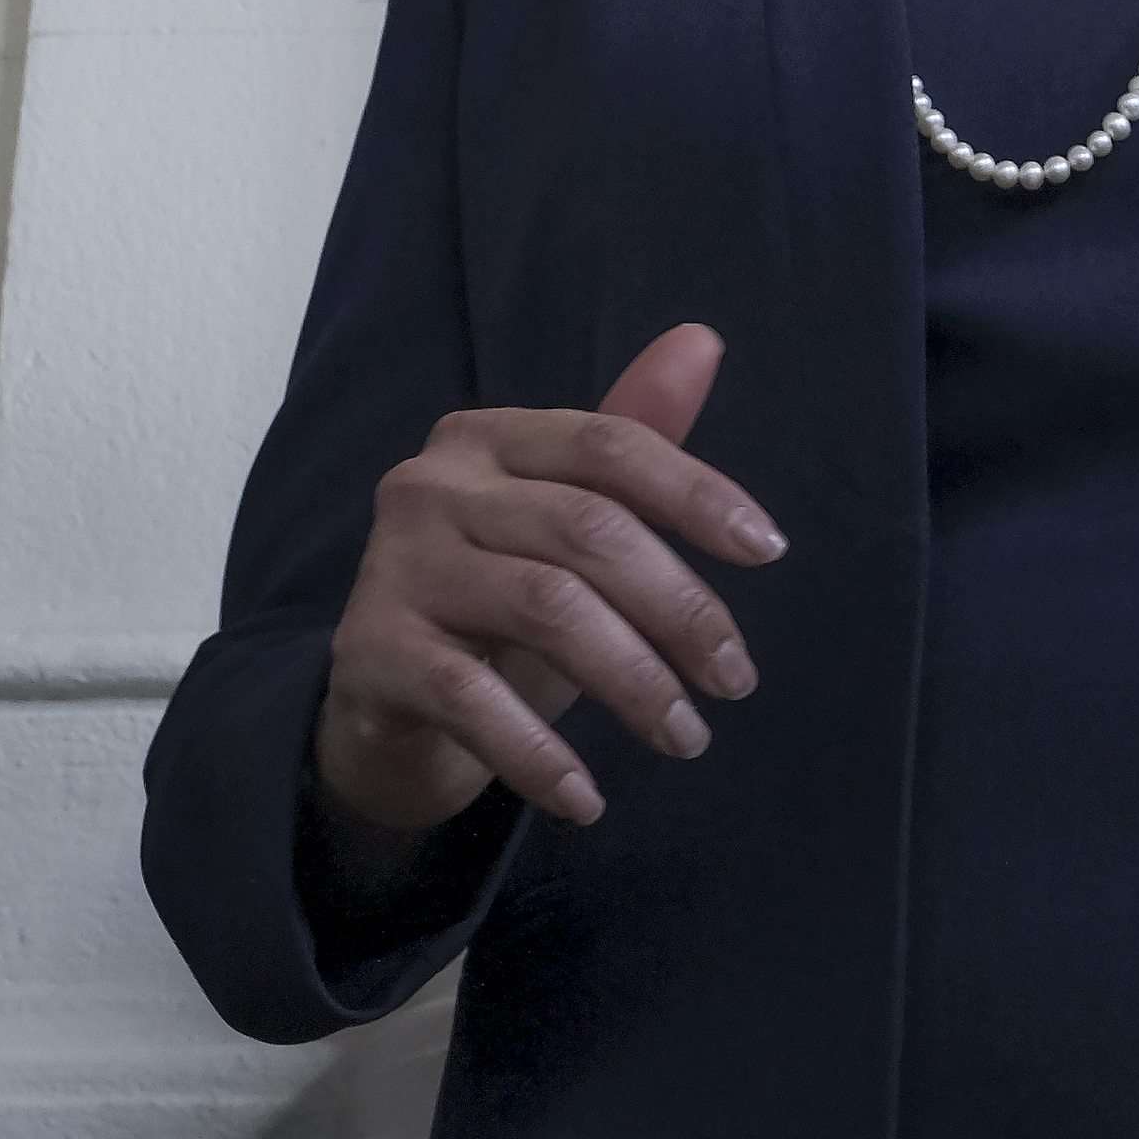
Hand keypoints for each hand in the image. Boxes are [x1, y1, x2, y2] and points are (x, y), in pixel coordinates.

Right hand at [313, 324, 775, 846]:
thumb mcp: (571, 528)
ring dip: (634, 682)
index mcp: (489, 438)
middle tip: (735, 681)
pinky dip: (539, 755)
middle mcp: (432, 484)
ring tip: (686, 738)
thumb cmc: (497, 608)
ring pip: (544, 607)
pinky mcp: (368, 651)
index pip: (609, 444)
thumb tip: (702, 340)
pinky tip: (588, 798)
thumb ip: (633, 443)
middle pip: (587, 528)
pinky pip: (470, 699)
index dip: (695, 492)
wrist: (385, 709)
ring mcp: (395, 565)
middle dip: (679, 607)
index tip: (770, 551)